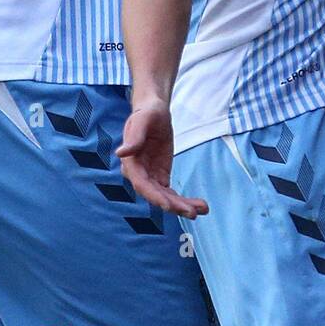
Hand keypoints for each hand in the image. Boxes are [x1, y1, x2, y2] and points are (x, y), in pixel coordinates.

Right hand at [116, 102, 208, 217]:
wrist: (154, 113)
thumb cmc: (146, 114)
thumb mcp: (142, 121)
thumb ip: (134, 137)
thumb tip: (121, 153)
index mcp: (131, 163)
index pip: (142, 184)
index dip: (154, 196)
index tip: (168, 206)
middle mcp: (139, 174)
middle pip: (156, 195)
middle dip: (174, 205)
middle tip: (193, 213)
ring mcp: (151, 177)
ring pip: (165, 197)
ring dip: (183, 206)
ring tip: (203, 209)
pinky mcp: (161, 176)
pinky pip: (172, 193)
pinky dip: (185, 200)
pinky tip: (200, 206)